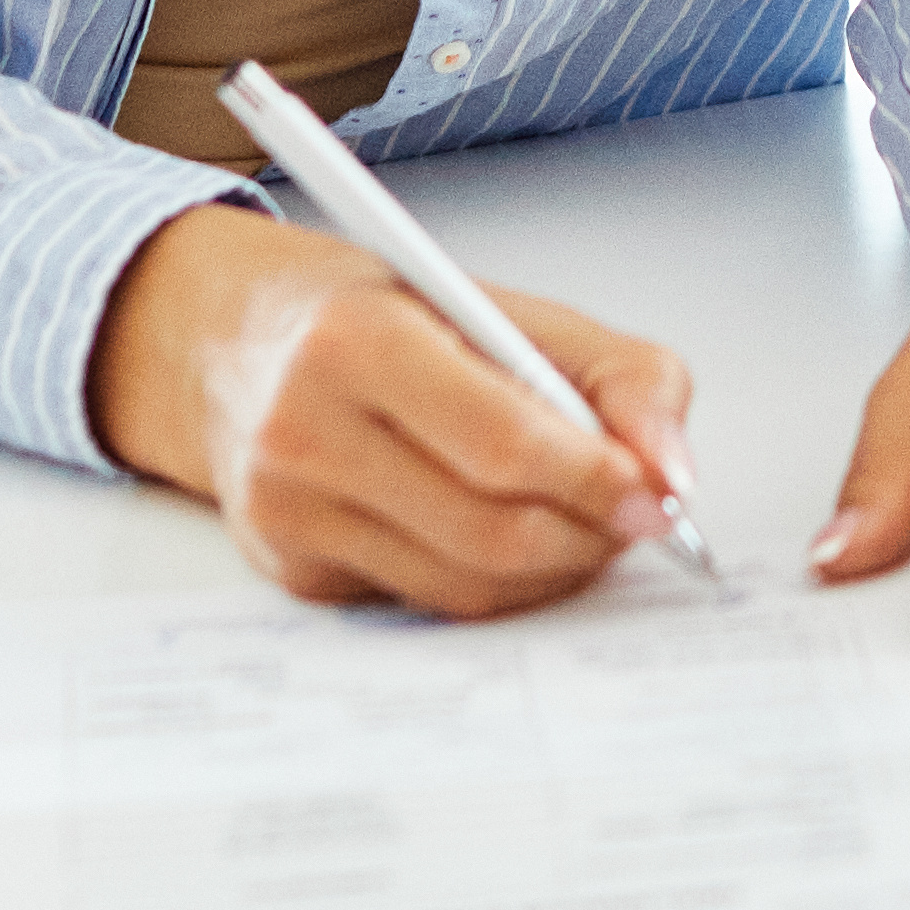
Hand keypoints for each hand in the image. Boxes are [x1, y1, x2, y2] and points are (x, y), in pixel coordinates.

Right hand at [90, 201, 693, 620]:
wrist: (237, 343)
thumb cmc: (387, 317)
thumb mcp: (507, 309)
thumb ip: (619, 376)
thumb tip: (673, 474)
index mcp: (357, 343)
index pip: (502, 443)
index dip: (596, 480)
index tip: (659, 495)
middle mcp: (305, 432)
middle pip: (488, 530)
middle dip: (588, 536)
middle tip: (637, 519)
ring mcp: (289, 513)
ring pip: (462, 584)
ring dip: (552, 570)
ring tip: (586, 526)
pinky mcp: (292, 571)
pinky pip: (424, 600)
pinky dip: (491, 581)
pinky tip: (510, 537)